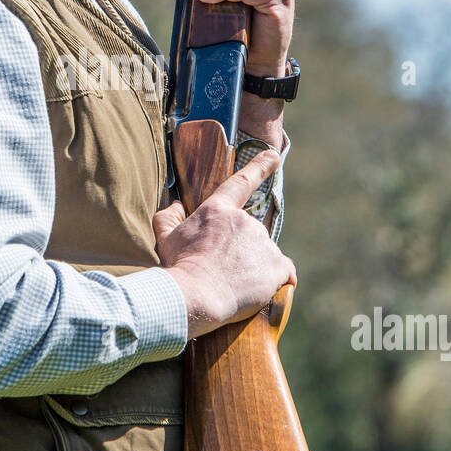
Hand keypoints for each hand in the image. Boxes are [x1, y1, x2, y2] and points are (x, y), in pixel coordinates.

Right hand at [153, 149, 296, 338]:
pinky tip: (263, 290)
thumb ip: (168, 217)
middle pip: (248, 233)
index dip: (259, 166)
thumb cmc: (179, 267)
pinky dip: (277, 280)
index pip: (241, 181)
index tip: (273, 155)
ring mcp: (263, 243)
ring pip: (263, 254)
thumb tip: (175, 205)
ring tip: (233, 284)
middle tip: (220, 269)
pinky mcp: (277, 266)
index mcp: (218, 210)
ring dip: (253, 266)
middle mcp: (245, 221)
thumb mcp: (165, 239)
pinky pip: (285, 272)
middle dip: (238, 249)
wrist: (196, 294)